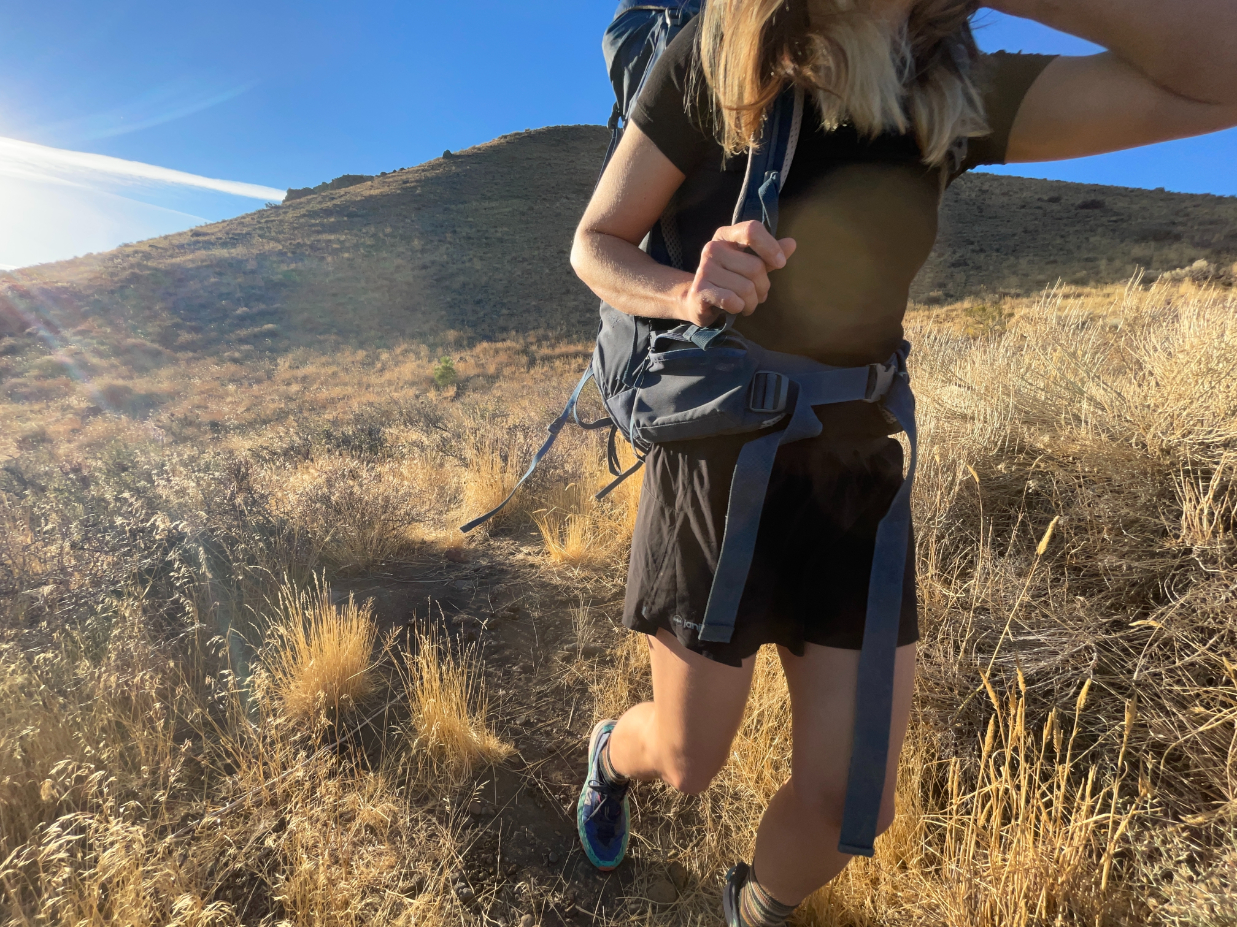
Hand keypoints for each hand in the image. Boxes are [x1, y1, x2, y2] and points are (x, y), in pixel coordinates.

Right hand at [678, 220, 796, 325]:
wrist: (698, 301)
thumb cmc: (729, 280)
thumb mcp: (751, 264)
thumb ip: (770, 255)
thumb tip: (791, 243)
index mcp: (726, 235)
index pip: (752, 230)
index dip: (770, 247)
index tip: (780, 264)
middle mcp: (712, 248)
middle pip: (755, 267)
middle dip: (763, 287)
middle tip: (758, 295)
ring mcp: (704, 269)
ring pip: (746, 288)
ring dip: (752, 302)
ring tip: (746, 303)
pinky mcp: (700, 291)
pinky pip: (732, 300)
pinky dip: (739, 307)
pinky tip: (734, 308)